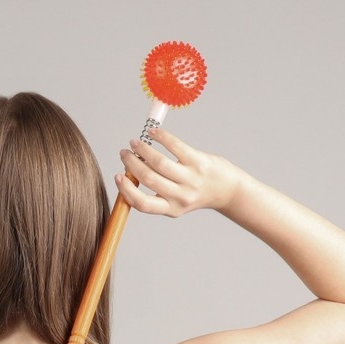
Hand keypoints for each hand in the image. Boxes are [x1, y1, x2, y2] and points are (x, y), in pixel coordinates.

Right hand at [115, 128, 240, 216]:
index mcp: (171, 209)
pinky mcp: (198, 162)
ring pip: (159, 162)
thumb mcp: (176, 202)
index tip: (117, 176)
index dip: (126, 190)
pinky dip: (160, 137)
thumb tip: (130, 175)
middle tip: (125, 153)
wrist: (227, 190)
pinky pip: (175, 146)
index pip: (142, 204)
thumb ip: (156, 194)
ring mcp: (190, 179)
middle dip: (132, 164)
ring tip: (135, 143)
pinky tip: (153, 132)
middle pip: (148, 179)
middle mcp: (181, 196)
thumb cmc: (196, 194)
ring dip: (143, 150)